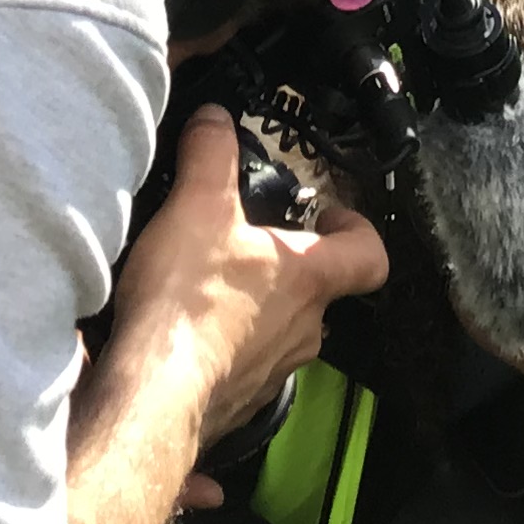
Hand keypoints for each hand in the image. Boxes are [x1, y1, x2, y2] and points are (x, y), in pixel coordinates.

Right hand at [104, 106, 388, 460]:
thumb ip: (211, 153)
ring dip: (255, 309)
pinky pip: (243, 369)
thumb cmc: (186, 307)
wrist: (154, 396)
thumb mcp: (196, 204)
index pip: (369, 254)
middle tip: (251, 243)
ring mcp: (274, 371)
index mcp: (310, 277)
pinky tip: (185, 332)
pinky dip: (223, 349)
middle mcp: (303, 329)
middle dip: (288, 266)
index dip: (357, 229)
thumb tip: (214, 121)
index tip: (329, 215)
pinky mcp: (240, 402)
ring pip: (281, 331)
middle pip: (318, 292)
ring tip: (209, 285)